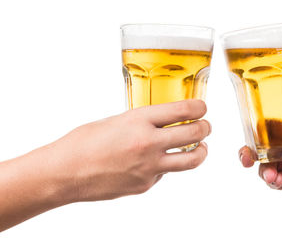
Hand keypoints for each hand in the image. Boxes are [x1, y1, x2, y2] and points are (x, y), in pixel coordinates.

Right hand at [49, 99, 210, 201]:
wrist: (65, 173)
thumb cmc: (84, 143)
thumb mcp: (117, 121)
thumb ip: (144, 122)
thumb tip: (166, 123)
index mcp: (139, 120)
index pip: (183, 110)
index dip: (200, 108)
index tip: (203, 107)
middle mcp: (148, 143)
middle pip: (195, 134)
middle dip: (206, 128)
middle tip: (206, 126)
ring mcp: (149, 167)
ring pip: (192, 159)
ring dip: (202, 151)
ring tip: (201, 147)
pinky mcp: (146, 184)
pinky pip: (166, 173)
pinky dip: (166, 166)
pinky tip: (154, 162)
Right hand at [239, 122, 281, 217]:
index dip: (265, 125)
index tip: (254, 130)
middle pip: (267, 143)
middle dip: (254, 149)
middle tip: (247, 157)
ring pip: (266, 162)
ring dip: (263, 168)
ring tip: (270, 176)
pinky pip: (272, 178)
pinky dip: (270, 179)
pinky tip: (277, 182)